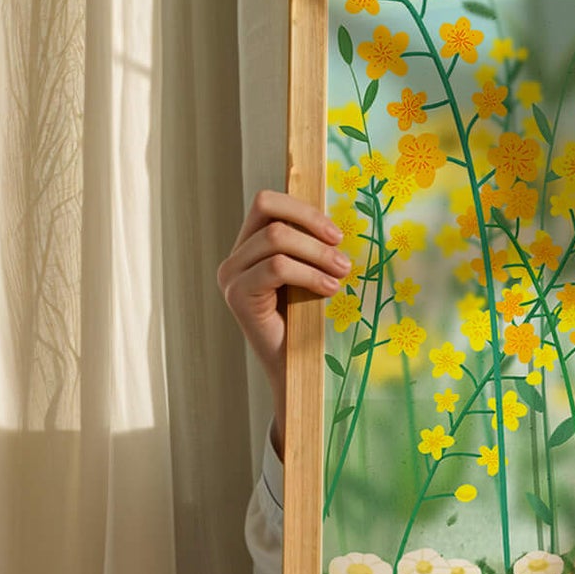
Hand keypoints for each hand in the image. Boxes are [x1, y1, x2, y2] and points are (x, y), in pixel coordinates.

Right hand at [217, 189, 350, 456]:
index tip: (336, 233)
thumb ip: (310, 248)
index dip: (303, 210)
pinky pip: (277, 267)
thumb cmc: (306, 322)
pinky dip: (310, 274)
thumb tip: (335, 225)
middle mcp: (234, 258)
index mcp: (249, 247)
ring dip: (317, 254)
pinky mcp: (238, 295)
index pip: (267, 203)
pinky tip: (330, 290)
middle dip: (313, 229)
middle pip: (270, 214)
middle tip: (343, 257)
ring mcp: (232, 276)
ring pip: (276, 240)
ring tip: (342, 274)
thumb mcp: (309, 276)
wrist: (294, 370)